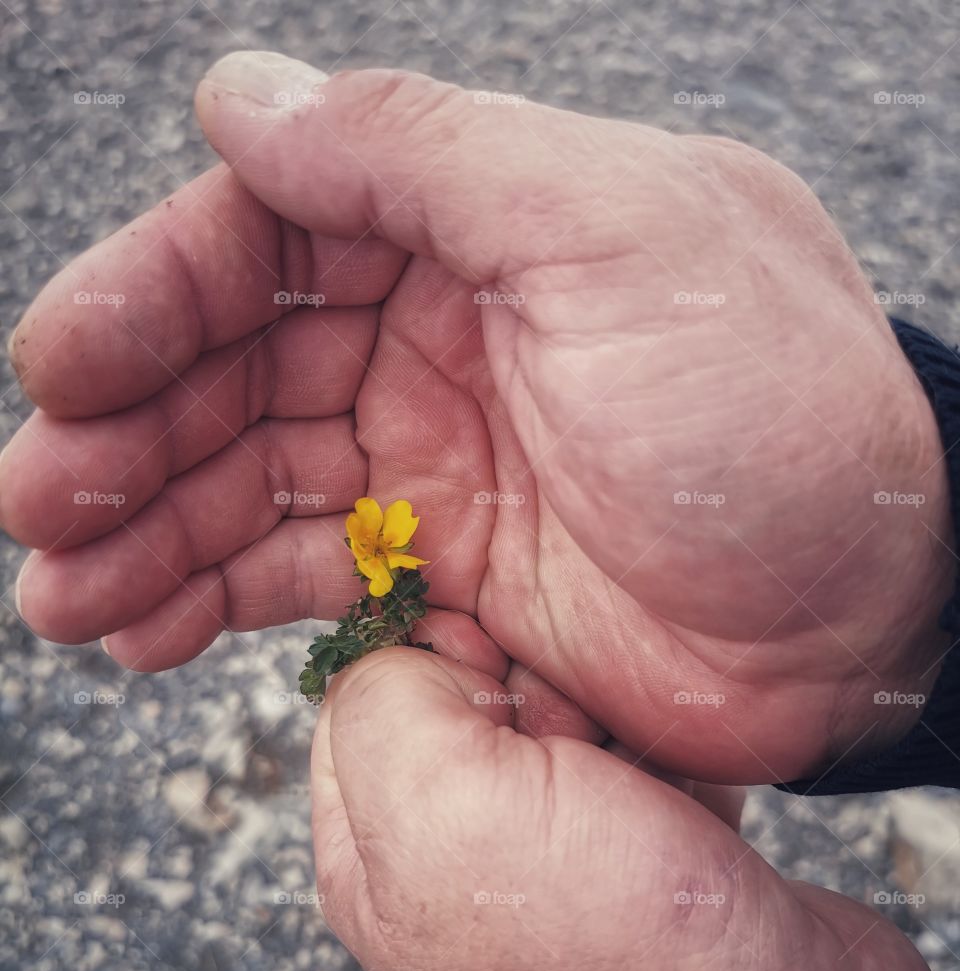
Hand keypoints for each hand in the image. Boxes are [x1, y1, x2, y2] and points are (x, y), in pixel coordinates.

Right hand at [3, 55, 951, 781]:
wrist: (864, 611)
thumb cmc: (771, 417)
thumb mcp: (617, 237)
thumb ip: (425, 153)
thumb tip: (239, 96)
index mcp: (473, 229)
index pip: (267, 235)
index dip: (150, 297)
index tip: (61, 368)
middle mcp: (438, 335)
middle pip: (232, 368)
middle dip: (123, 437)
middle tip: (37, 510)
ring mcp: (433, 463)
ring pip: (245, 483)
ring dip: (143, 534)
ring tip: (66, 600)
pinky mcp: (442, 574)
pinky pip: (295, 579)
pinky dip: (213, 603)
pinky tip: (143, 635)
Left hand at [310, 644, 945, 970]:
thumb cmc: (609, 948)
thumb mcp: (445, 810)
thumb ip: (386, 705)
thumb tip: (411, 657)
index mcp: (376, 854)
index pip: (360, 695)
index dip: (425, 652)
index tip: (490, 662)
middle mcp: (453, 859)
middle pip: (466, 697)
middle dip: (526, 684)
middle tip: (570, 734)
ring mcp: (554, 860)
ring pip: (560, 719)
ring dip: (607, 712)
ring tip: (638, 765)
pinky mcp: (645, 854)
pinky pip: (643, 758)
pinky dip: (671, 751)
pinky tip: (688, 782)